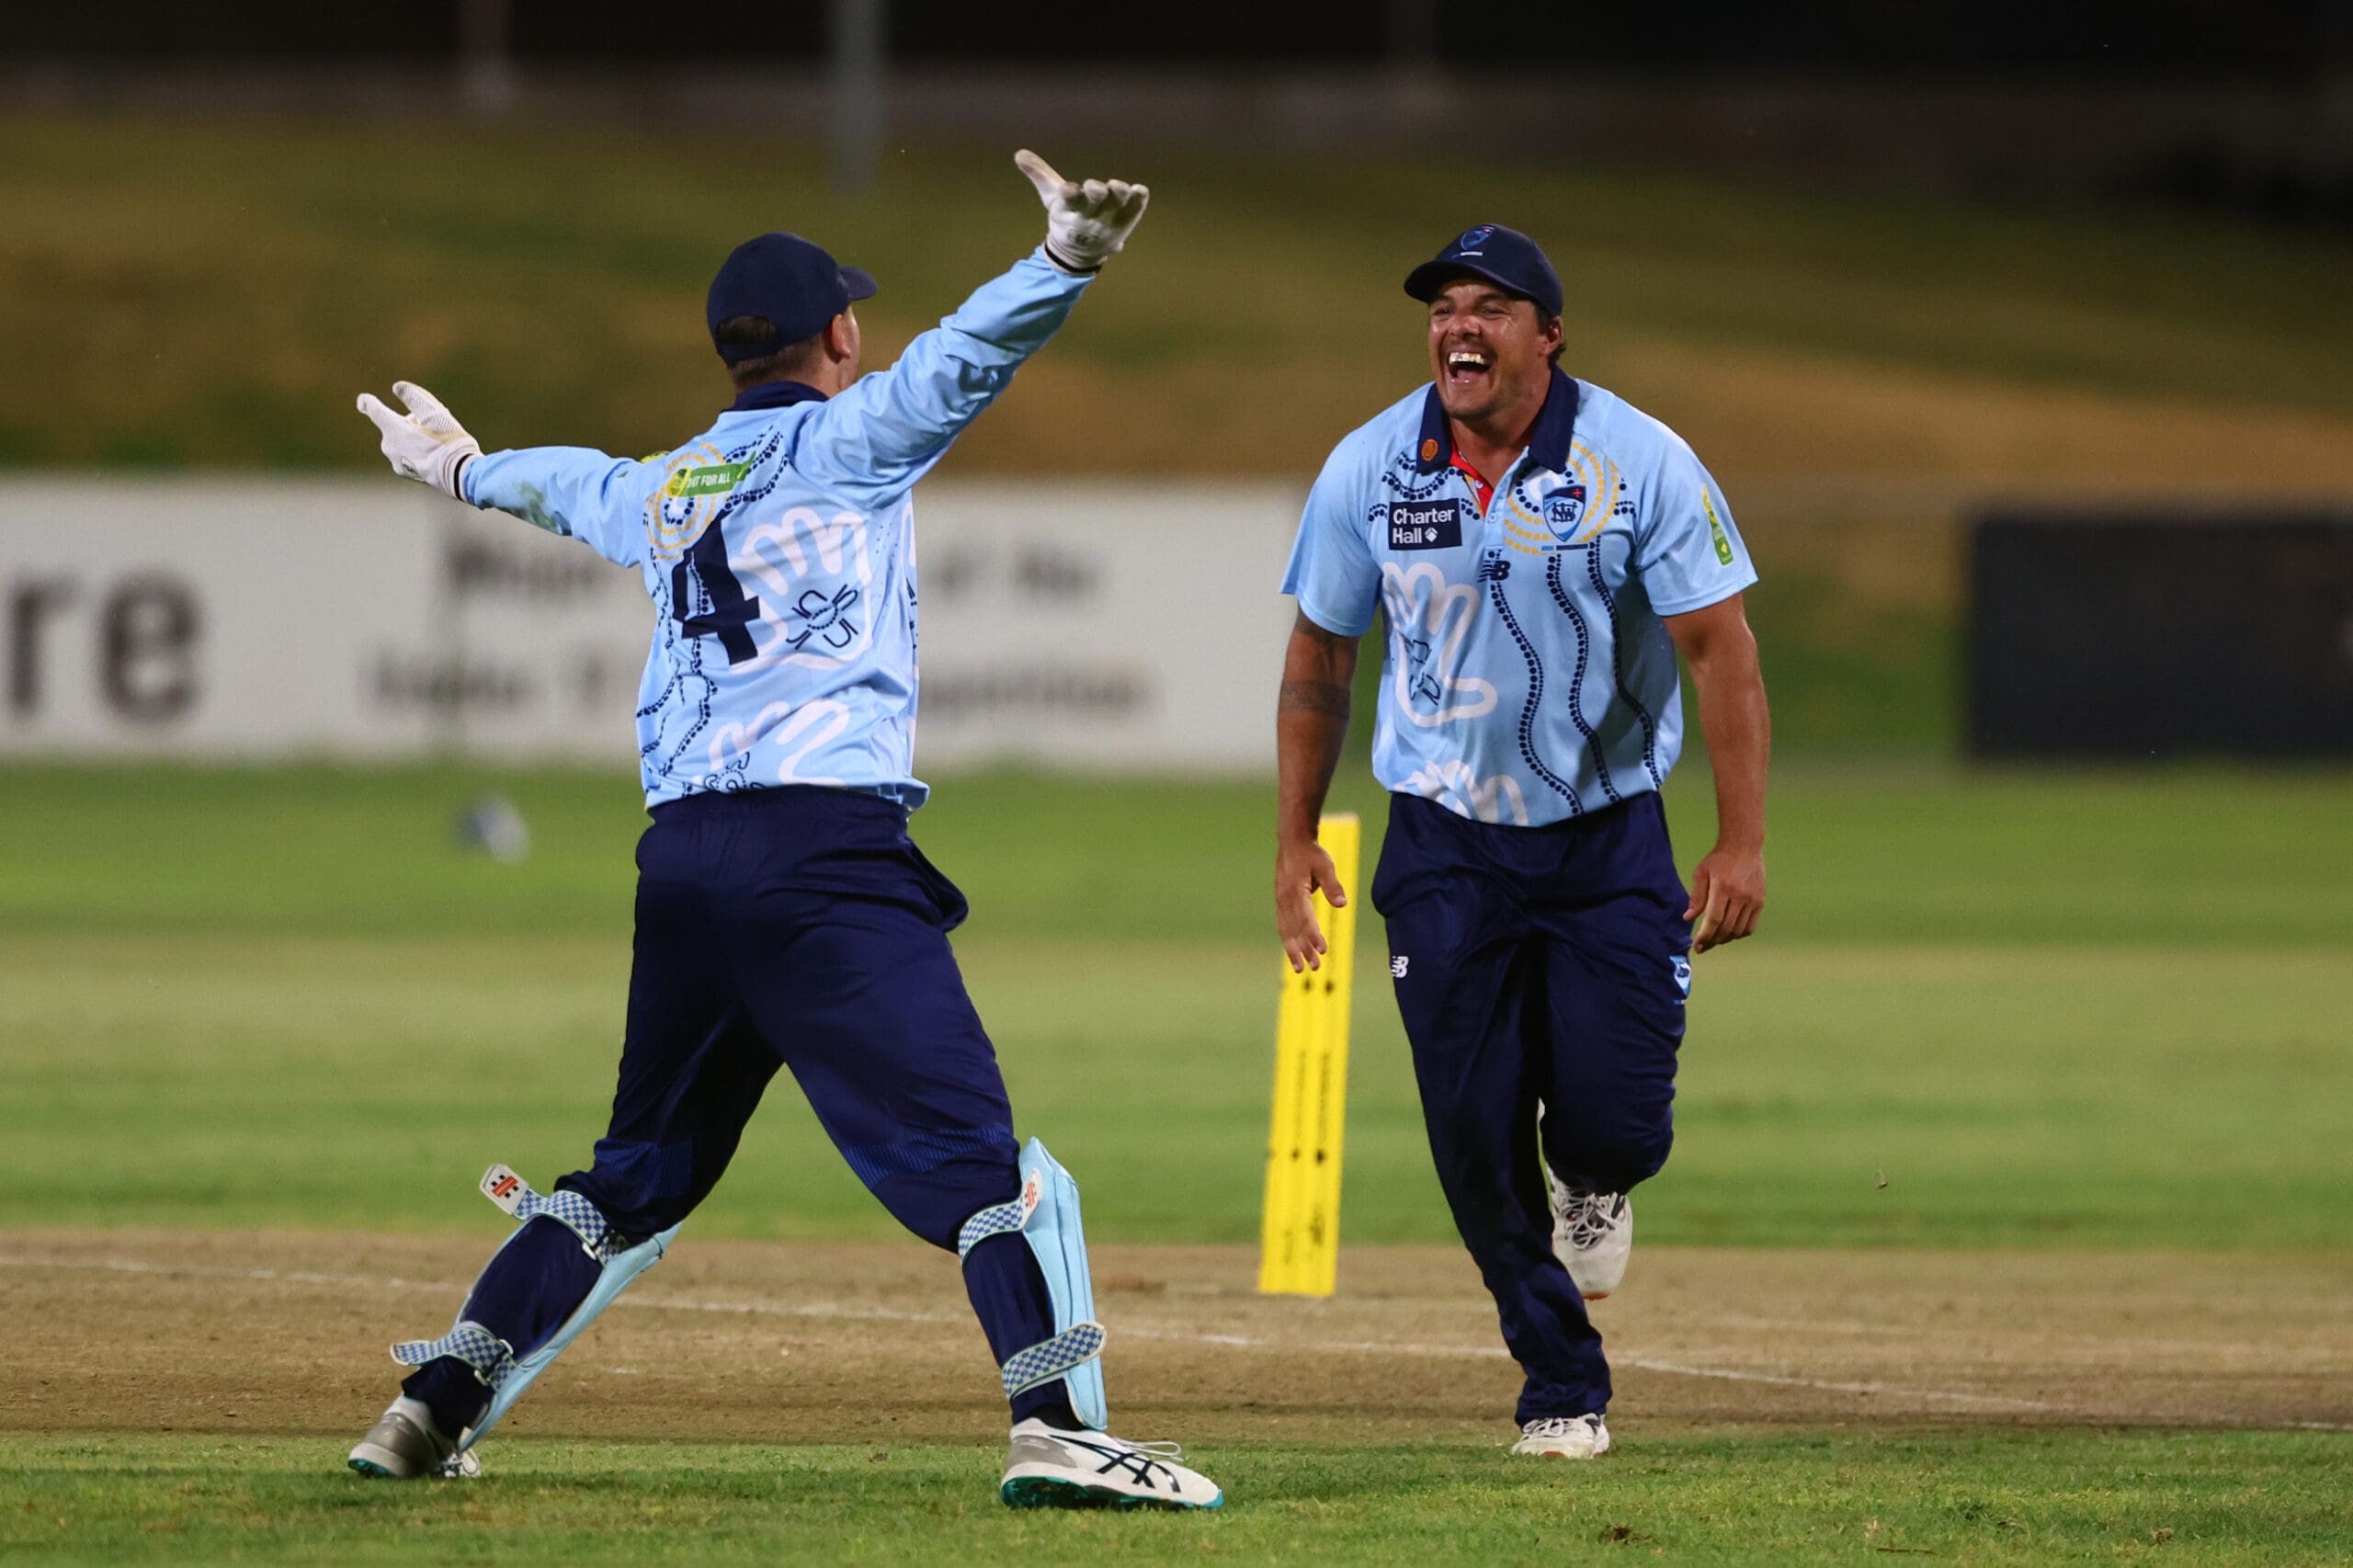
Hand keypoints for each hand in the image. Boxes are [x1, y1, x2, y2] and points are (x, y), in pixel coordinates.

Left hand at [356, 381, 481, 499]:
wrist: (459, 474)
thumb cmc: (447, 441)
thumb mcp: (434, 413)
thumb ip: (413, 397)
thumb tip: (397, 387)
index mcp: (393, 429)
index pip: (373, 410)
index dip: (367, 402)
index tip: (363, 399)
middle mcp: (388, 446)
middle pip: (394, 426)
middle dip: (409, 422)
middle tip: (432, 425)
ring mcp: (396, 461)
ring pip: (401, 441)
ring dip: (413, 437)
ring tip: (438, 442)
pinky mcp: (405, 473)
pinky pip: (407, 455)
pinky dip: (417, 451)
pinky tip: (436, 455)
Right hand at [1014, 149, 1148, 273]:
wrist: (1079, 254)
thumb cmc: (1066, 217)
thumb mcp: (1050, 197)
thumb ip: (1039, 174)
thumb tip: (1019, 153)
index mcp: (1068, 210)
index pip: (1068, 200)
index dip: (1069, 194)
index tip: (1068, 188)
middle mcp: (1088, 217)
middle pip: (1094, 202)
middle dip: (1095, 193)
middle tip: (1094, 187)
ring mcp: (1108, 222)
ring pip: (1116, 206)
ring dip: (1119, 194)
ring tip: (1119, 186)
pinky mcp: (1125, 223)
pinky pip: (1135, 211)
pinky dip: (1138, 200)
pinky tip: (1140, 189)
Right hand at [1275, 835, 1347, 973]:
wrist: (1292, 842)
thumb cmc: (1311, 853)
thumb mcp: (1325, 865)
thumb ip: (1333, 885)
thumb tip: (1342, 904)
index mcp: (1295, 890)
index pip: (1305, 918)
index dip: (1313, 935)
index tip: (1322, 950)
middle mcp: (1284, 899)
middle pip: (1294, 929)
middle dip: (1304, 950)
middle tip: (1315, 967)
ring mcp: (1280, 901)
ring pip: (1286, 931)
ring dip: (1293, 950)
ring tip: (1300, 969)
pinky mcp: (1281, 902)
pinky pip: (1283, 925)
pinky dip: (1288, 941)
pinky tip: (1294, 952)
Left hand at [1685, 842, 1764, 953]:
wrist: (1744, 846)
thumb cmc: (1719, 859)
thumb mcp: (1702, 873)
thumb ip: (1696, 897)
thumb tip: (1688, 918)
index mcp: (1723, 888)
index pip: (1714, 919)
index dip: (1705, 936)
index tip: (1696, 945)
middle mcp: (1740, 896)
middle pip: (1726, 928)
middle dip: (1712, 941)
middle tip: (1702, 947)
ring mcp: (1752, 900)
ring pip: (1739, 930)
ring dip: (1725, 939)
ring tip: (1714, 940)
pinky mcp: (1760, 901)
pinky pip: (1750, 926)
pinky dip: (1739, 934)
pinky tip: (1729, 934)